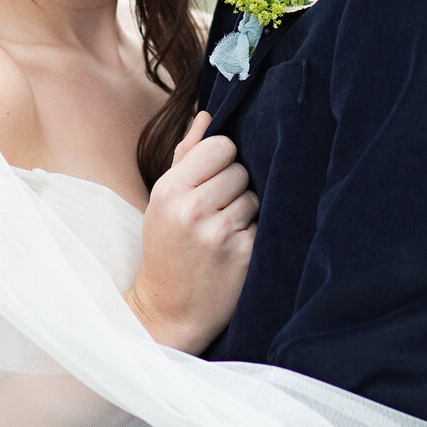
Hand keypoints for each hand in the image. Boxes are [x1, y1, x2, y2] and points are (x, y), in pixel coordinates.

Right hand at [127, 112, 256, 353]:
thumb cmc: (167, 248)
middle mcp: (193, 210)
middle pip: (240, 170)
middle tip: (215, 212)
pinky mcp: (244, 256)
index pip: (221, 146)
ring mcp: (220, 234)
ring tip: (223, 232)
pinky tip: (234, 249)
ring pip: (254, 197)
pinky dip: (253, 234)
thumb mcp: (163, 201)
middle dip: (233, 187)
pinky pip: (263, 224)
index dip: (222, 160)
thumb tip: (206, 115)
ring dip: (245, 211)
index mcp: (170, 190)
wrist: (169, 311)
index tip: (212, 178)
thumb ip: (185, 156)